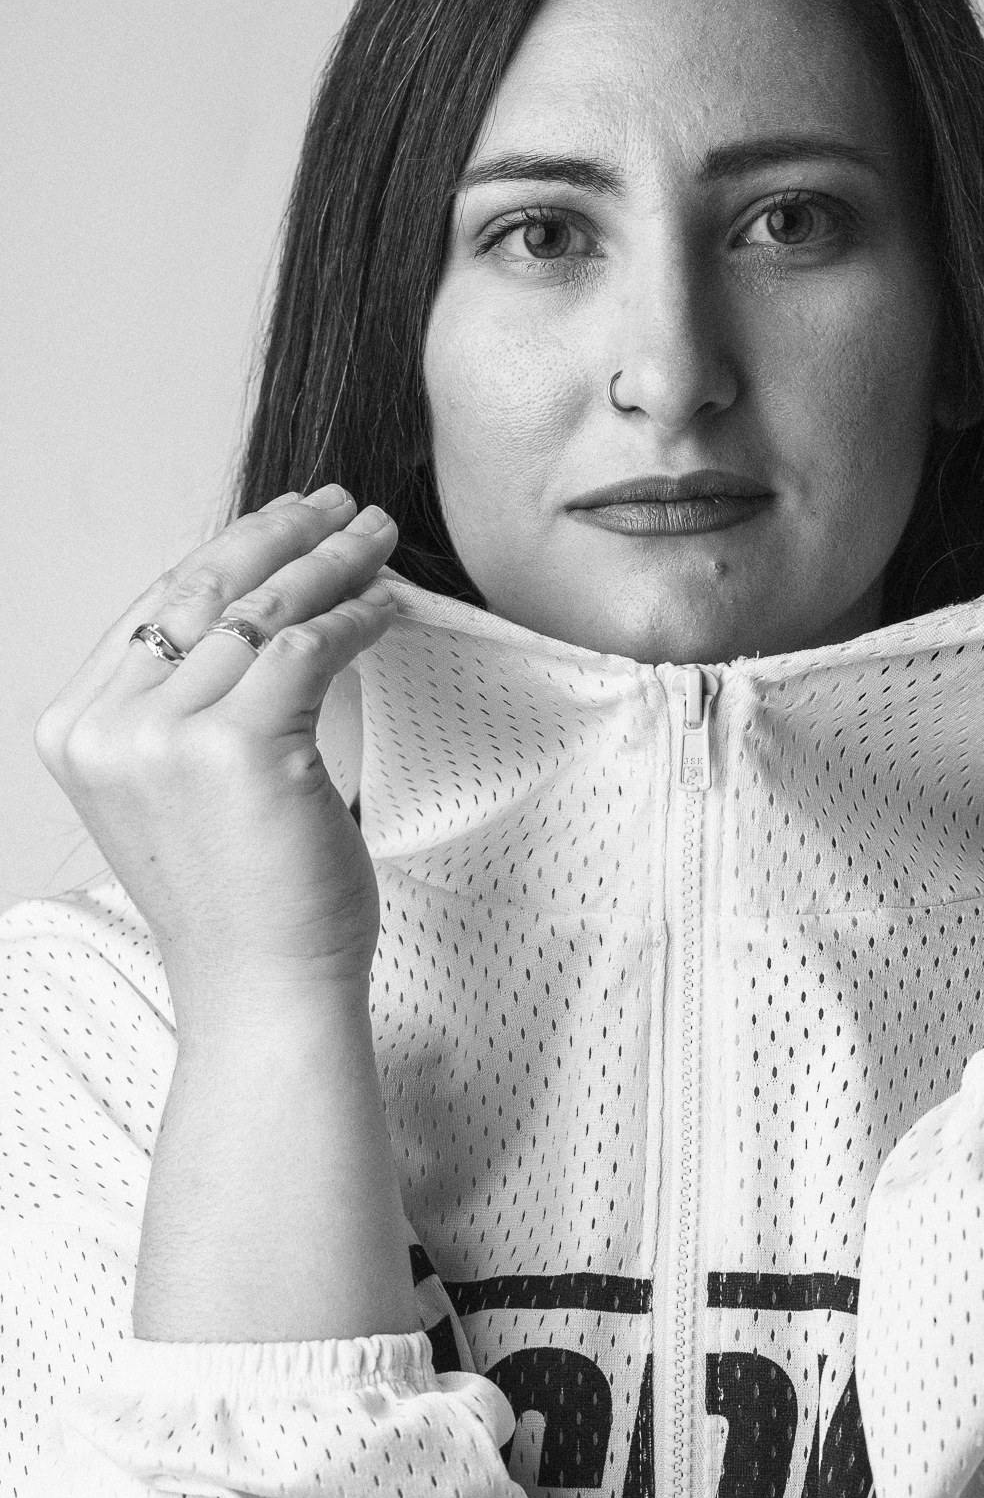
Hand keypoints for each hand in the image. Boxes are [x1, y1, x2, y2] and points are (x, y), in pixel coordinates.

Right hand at [35, 486, 398, 1021]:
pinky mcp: (238, 746)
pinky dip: (357, 617)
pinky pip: (309, 647)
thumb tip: (261, 610)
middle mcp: (108, 726)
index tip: (286, 520)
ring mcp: (164, 735)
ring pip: (262, 609)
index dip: (229, 550)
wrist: (263, 993)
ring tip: (377, 535)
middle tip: (340, 503)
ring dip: (331, 560)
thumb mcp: (183, 789)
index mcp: (80, 728)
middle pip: (202, 588)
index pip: (157, 605)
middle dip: (280, 533)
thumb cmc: (243, 902)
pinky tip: (389, 607)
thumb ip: (192, 704)